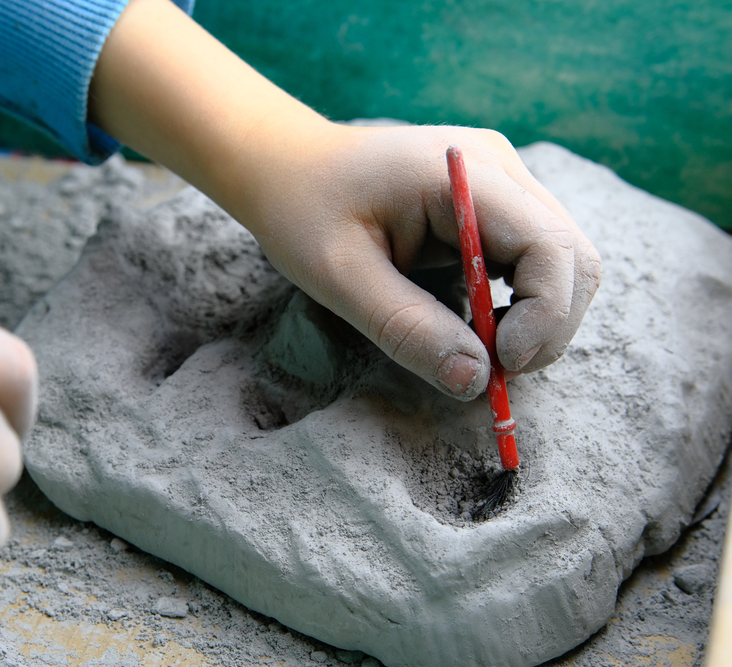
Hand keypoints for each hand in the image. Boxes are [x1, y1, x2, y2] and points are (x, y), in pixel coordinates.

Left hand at [230, 123, 602, 397]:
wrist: (287, 166)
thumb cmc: (303, 212)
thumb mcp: (340, 277)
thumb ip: (407, 327)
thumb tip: (476, 381)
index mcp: (464, 174)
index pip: (550, 246)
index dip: (544, 315)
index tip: (499, 364)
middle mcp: (500, 167)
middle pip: (573, 257)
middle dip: (548, 326)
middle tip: (493, 371)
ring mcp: (502, 181)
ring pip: (562, 262)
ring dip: (537, 318)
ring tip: (480, 349)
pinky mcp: (495, 200)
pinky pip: (533, 259)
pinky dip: (520, 303)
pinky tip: (477, 321)